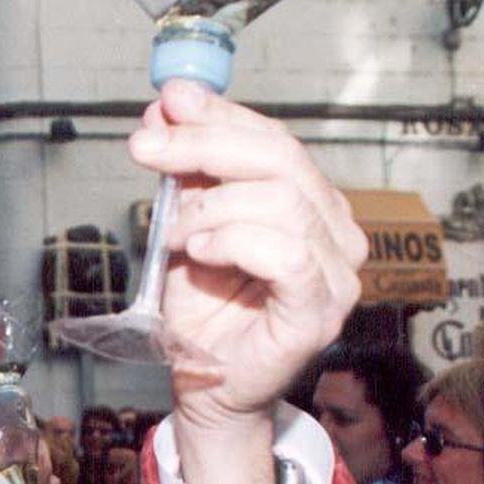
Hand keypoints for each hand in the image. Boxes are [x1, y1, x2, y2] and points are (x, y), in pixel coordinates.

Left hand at [132, 80, 365, 483]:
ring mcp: (337, 272)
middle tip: (146, 147)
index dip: (219, 115)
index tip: (166, 100)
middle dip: (203, 144)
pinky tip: (200, 250)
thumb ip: (184, 168)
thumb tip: (164, 105)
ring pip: (282, 201)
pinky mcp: (320, 311)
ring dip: (210, 206)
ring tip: (173, 232)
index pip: (273, 139)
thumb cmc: (201, 307)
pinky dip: (234, 241)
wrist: (203, 383)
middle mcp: (336, 231)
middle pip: (280, 159)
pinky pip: (288, 255)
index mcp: (310, 201)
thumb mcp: (184, 222)